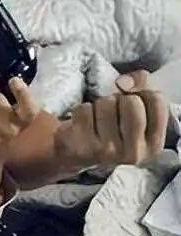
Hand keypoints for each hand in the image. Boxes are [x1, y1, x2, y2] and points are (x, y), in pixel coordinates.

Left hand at [54, 70, 168, 171]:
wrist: (79, 150)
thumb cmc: (112, 125)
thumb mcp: (137, 110)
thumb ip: (142, 86)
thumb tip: (124, 83)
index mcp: (154, 143)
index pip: (156, 100)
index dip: (141, 90)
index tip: (130, 95)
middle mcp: (135, 152)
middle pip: (131, 102)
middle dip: (118, 98)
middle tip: (112, 111)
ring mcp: (109, 152)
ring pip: (106, 103)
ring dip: (98, 104)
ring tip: (97, 118)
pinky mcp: (85, 148)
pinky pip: (84, 110)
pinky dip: (81, 110)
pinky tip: (83, 124)